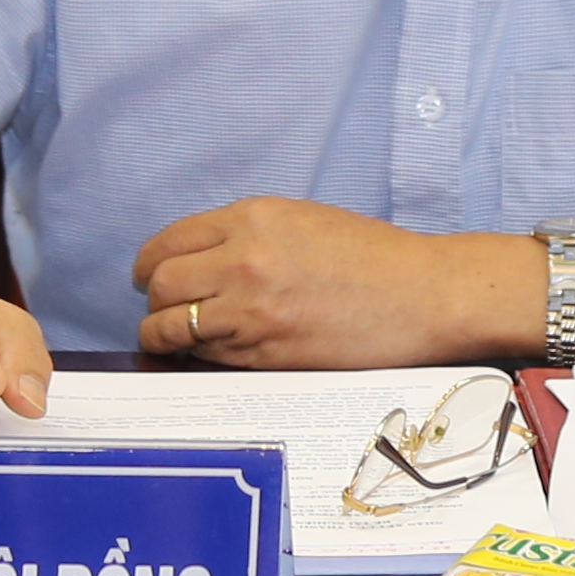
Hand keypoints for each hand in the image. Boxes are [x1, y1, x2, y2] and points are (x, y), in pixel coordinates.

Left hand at [131, 198, 508, 368]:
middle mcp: (244, 260)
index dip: (152, 264)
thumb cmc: (372, 256)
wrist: (422, 295)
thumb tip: (200, 258)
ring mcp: (251, 311)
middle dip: (156, 299)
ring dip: (165, 333)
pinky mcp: (265, 353)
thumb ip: (247, 233)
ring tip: (176, 337)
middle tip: (164, 308)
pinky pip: (205, 357)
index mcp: (254, 218)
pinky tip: (209, 353)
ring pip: (172, 325)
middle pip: (162, 285)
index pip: (169, 242)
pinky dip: (196, 356)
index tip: (152, 276)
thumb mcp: (303, 220)